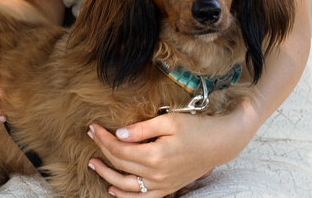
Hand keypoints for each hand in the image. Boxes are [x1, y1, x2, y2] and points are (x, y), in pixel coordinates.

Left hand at [87, 110, 249, 197]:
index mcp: (155, 156)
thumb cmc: (196, 128)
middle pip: (120, 164)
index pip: (119, 149)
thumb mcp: (169, 121)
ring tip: (92, 164)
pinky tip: (113, 189)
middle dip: (102, 149)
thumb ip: (141, 129)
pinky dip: (125, 196)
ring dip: (106, 176)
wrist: (221, 144)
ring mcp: (162, 184)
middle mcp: (156, 174)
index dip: (103, 138)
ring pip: (126, 186)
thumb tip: (118, 134)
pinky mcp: (168, 188)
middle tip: (90, 135)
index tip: (92, 127)